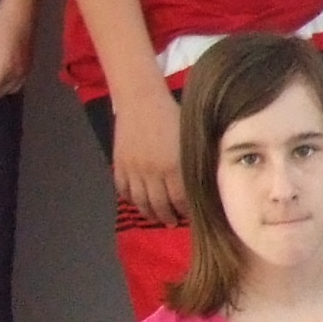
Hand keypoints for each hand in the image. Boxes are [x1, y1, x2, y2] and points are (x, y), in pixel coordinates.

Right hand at [110, 83, 185, 222]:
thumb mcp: (190, 138)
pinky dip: (131, 200)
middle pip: (161, 206)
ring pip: (141, 202)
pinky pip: (124, 191)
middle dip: (168, 218)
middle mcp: (153, 172)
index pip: (182, 199)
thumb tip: (203, 185)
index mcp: (174, 166)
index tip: (192, 215)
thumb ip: (194, 163)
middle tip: (173, 222)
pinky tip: (139, 203)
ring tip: (157, 217)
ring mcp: (133, 170)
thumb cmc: (172, 115)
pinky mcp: (119, 165)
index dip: (187, 211)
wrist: (141, 99)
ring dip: (150, 214)